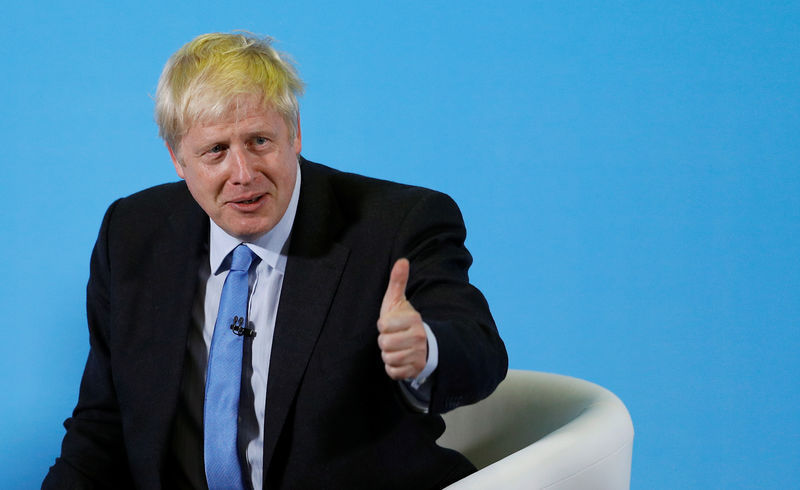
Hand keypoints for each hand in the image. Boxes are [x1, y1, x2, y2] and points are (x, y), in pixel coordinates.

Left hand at [377, 258, 427, 379]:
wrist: (424, 345)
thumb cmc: (404, 321)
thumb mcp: (399, 301)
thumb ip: (398, 281)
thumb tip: (402, 260)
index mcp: (413, 320)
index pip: (383, 325)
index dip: (383, 325)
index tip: (390, 324)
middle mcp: (419, 338)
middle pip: (384, 343)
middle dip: (385, 341)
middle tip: (393, 338)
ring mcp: (418, 355)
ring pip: (388, 358)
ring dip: (388, 354)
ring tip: (397, 348)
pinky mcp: (415, 370)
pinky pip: (393, 372)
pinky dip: (392, 368)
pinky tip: (399, 360)